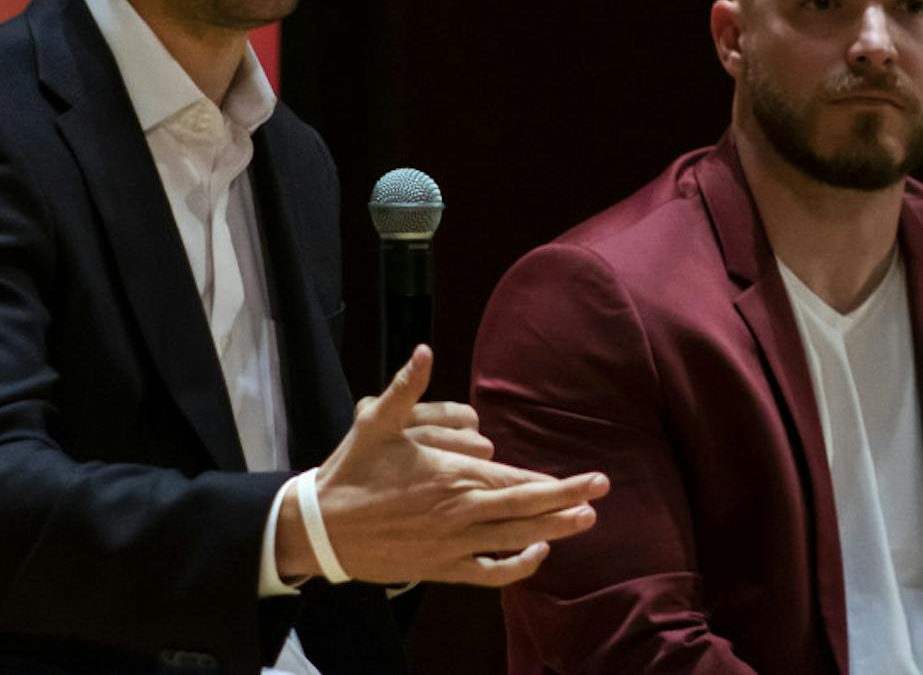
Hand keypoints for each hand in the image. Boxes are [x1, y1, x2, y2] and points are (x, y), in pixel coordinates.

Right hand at [278, 345, 608, 586]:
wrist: (322, 529)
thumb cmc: (352, 470)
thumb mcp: (376, 422)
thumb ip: (406, 387)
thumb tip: (424, 350)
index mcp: (451, 476)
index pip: (517, 480)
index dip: (556, 482)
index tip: (591, 478)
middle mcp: (460, 513)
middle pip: (526, 510)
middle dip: (567, 501)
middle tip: (600, 494)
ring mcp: (452, 545)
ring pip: (514, 541)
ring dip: (553, 531)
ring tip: (584, 521)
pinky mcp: (441, 568)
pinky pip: (488, 573)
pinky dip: (516, 567)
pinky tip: (536, 554)